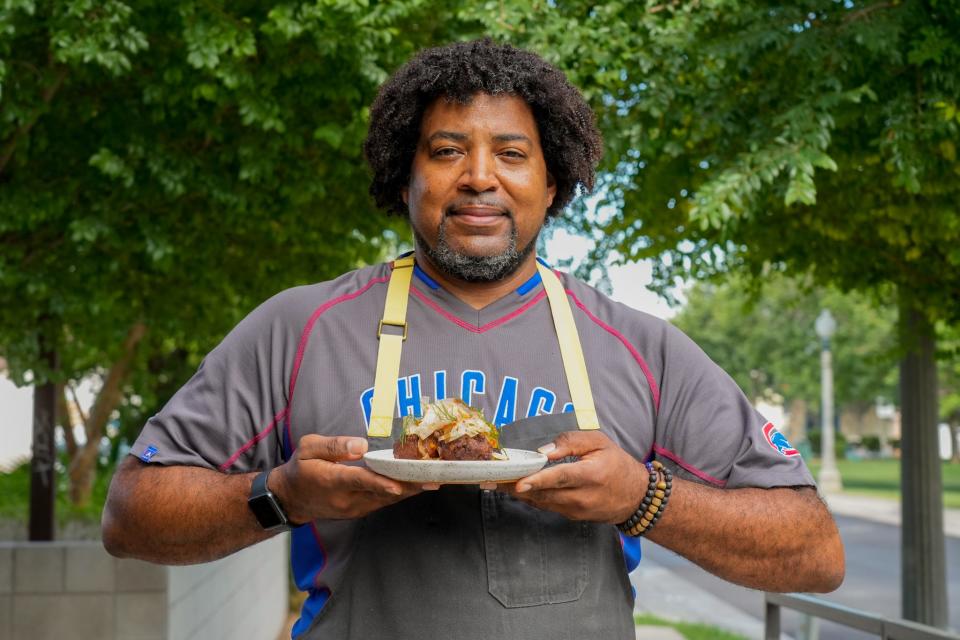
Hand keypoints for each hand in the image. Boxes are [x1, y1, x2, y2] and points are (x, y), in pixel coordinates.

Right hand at [270, 435, 420, 521]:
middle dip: (408, 485)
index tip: (399, 484)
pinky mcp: (360, 511)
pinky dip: (401, 493)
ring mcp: (354, 508)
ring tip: (434, 479)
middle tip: (433, 477)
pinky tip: (418, 484)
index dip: (380, 483)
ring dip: (410, 490)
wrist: (290, 499)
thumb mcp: (308, 448)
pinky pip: (384, 502)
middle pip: (381, 492)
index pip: (360, 481)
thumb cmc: (300, 468)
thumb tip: (361, 446)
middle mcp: (346, 499)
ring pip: (386, 500)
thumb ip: (334, 445)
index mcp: (331, 480)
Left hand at [502, 431, 645, 523]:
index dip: (538, 480)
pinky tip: (513, 489)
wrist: (635, 498)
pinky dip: (529, 498)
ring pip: (542, 502)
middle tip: (492, 478)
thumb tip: (544, 451)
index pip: (561, 477)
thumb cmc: (616, 464)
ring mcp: (576, 510)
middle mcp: (583, 496)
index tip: (518, 482)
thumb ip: (572, 442)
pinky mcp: (571, 516)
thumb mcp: (600, 442)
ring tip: (496, 482)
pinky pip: (546, 506)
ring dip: (518, 493)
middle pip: (544, 493)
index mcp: (592, 475)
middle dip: (516, 486)